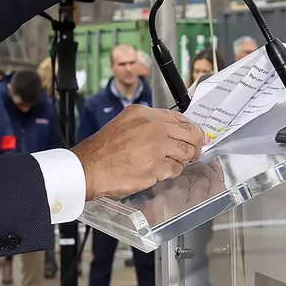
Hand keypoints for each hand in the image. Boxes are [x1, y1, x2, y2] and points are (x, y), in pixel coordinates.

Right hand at [73, 105, 205, 199]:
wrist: (88, 168)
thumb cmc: (102, 150)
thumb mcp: (124, 124)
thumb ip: (148, 125)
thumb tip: (173, 132)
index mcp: (144, 113)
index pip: (180, 118)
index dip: (192, 129)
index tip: (196, 136)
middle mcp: (153, 127)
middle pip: (190, 134)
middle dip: (195, 145)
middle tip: (194, 152)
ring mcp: (156, 147)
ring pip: (186, 152)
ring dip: (183, 160)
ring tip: (171, 163)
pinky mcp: (156, 167)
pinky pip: (175, 169)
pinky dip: (171, 172)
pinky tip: (158, 172)